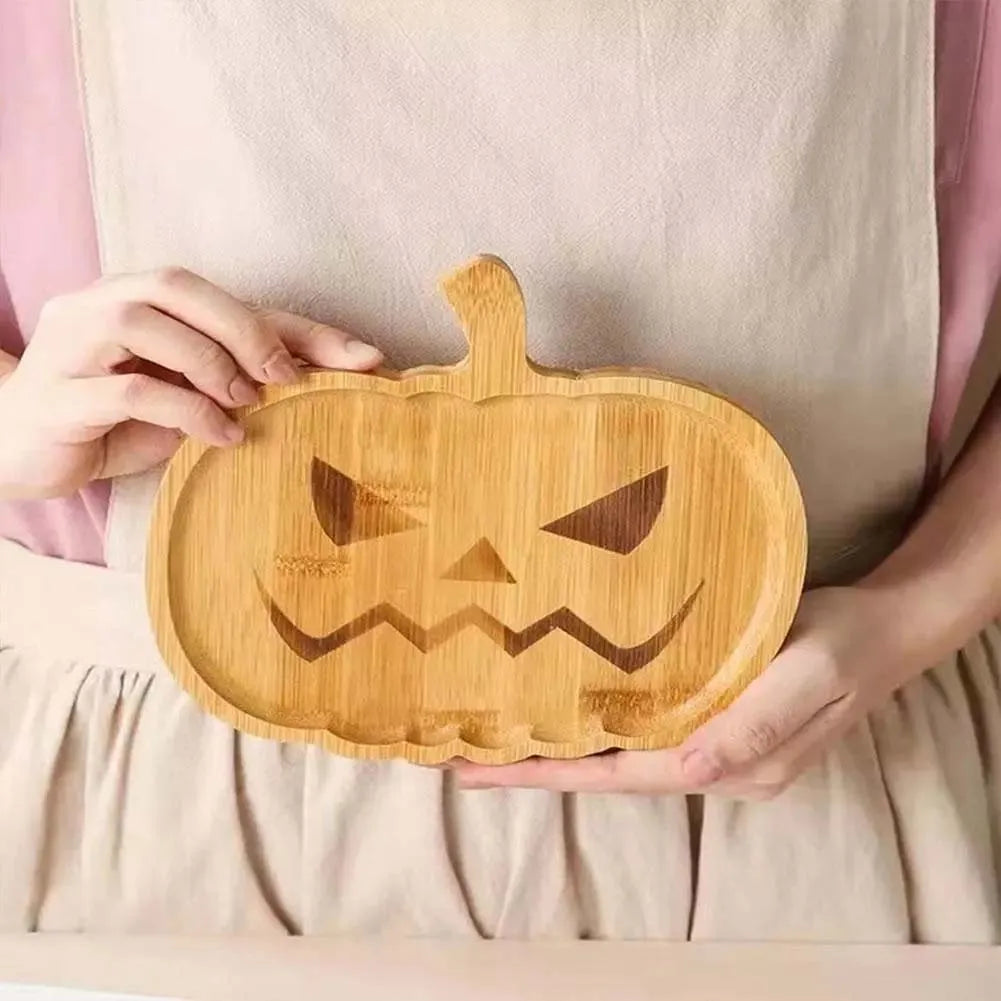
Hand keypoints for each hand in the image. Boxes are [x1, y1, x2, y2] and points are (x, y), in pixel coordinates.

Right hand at [0, 268, 381, 498]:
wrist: (17, 451)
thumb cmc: (111, 420)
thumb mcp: (185, 396)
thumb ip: (234, 381)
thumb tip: (322, 388)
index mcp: (139, 299)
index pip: (229, 298)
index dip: (299, 326)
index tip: (366, 357)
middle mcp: (101, 304)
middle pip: (179, 287)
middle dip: (247, 329)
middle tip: (287, 377)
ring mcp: (70, 344)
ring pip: (145, 323)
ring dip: (211, 362)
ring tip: (247, 402)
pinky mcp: (58, 394)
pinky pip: (126, 389)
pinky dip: (184, 408)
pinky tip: (220, 435)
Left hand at [452, 586, 921, 798]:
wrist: (885, 627)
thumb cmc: (844, 643)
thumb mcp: (806, 674)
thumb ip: (752, 723)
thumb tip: (688, 770)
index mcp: (734, 764)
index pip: (626, 776)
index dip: (555, 773)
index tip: (486, 771)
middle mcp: (717, 764)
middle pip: (613, 772)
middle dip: (541, 768)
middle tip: (467, 761)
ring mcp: (716, 743)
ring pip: (623, 754)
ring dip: (564, 748)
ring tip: (498, 739)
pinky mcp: (716, 716)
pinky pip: (644, 728)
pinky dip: (598, 725)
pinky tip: (567, 710)